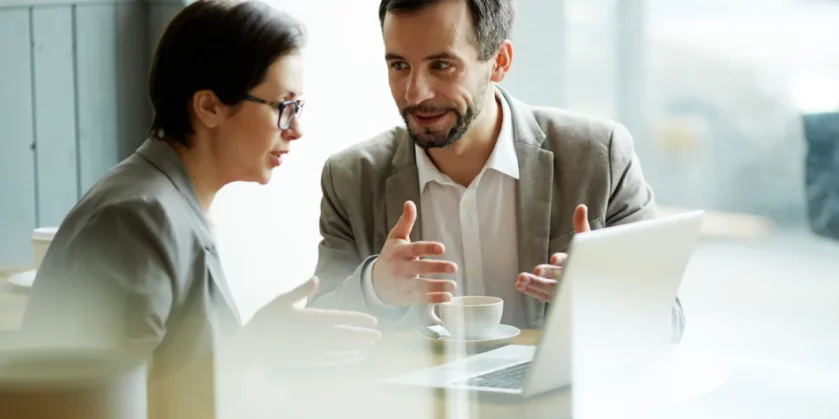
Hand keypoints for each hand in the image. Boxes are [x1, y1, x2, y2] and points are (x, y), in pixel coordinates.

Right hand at [238, 277, 381, 367]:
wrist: (251, 346)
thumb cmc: (265, 321)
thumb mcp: (281, 301)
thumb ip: (300, 291)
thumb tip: (316, 279)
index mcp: (309, 318)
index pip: (339, 318)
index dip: (357, 319)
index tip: (373, 320)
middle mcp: (313, 335)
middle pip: (344, 335)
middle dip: (362, 334)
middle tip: (378, 335)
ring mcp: (310, 349)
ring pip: (339, 348)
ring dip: (356, 347)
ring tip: (370, 346)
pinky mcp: (306, 359)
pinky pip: (329, 360)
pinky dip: (343, 359)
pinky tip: (353, 358)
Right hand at [371, 200, 457, 305]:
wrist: (375, 283)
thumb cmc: (390, 256)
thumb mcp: (395, 238)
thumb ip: (405, 222)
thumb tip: (410, 203)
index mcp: (399, 252)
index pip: (415, 249)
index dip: (428, 248)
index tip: (442, 248)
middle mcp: (400, 268)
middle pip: (419, 268)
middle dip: (437, 268)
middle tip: (454, 267)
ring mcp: (403, 284)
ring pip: (421, 286)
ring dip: (438, 286)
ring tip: (453, 285)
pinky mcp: (407, 297)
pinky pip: (421, 299)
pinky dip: (435, 299)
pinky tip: (448, 297)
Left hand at [516, 204, 590, 302]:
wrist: (600, 284)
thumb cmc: (589, 259)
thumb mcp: (587, 241)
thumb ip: (580, 225)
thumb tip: (581, 206)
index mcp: (579, 263)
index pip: (572, 261)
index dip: (562, 259)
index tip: (554, 258)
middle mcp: (572, 278)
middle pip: (559, 277)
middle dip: (547, 274)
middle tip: (536, 270)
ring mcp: (564, 290)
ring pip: (549, 288)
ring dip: (534, 284)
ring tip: (521, 279)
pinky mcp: (556, 297)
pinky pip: (543, 296)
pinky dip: (531, 291)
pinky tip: (519, 285)